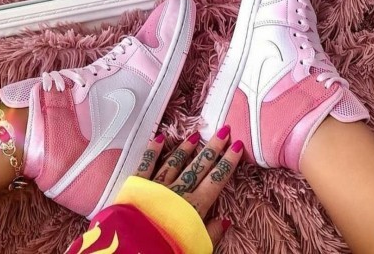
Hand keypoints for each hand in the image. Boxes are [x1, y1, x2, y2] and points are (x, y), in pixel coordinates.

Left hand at [135, 126, 242, 245]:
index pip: (216, 179)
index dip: (228, 162)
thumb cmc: (169, 250)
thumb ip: (211, 233)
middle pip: (199, 165)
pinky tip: (160, 138)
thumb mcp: (197, 247)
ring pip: (176, 161)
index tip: (237, 146)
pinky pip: (147, 164)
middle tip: (224, 131)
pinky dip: (153, 150)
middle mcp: (179, 190)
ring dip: (186, 147)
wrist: (136, 250)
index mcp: (195, 205)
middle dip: (213, 148)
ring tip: (196, 135)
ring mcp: (159, 185)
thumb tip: (226, 221)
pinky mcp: (139, 185)